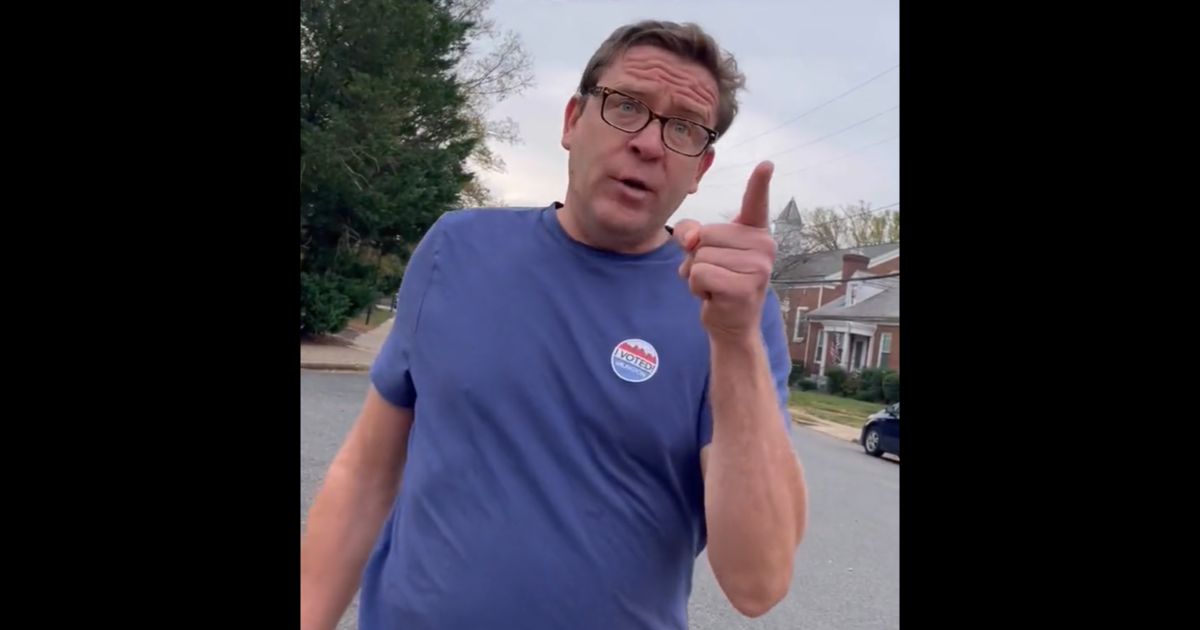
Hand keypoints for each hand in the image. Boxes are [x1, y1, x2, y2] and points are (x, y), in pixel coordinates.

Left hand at [673, 161, 776, 341]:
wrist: (731, 324)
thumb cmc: (719, 281)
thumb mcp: (703, 251)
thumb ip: (691, 233)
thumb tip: (690, 239)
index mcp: (755, 232)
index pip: (756, 203)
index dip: (759, 183)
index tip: (766, 164)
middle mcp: (763, 245)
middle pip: (706, 234)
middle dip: (698, 256)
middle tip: (715, 274)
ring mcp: (757, 267)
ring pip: (700, 255)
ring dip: (697, 274)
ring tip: (715, 285)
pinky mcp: (744, 286)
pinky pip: (700, 274)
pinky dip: (697, 287)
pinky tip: (713, 296)